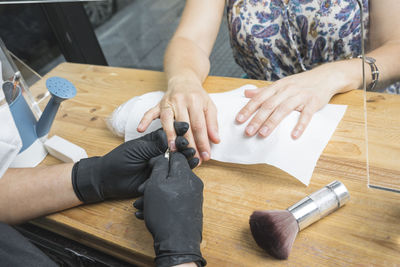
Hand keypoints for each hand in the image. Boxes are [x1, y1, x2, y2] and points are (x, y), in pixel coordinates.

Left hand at [71, 122, 196, 202]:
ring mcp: (162, 164)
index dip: (177, 129)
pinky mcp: (162, 176)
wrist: (108, 179)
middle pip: (176, 145)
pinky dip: (185, 168)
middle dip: (184, 143)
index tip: (186, 126)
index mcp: (153, 140)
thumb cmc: (119, 160)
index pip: (168, 133)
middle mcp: (159, 151)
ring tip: (194, 154)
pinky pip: (175, 172)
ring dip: (186, 156)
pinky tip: (193, 165)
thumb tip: (169, 136)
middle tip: (190, 143)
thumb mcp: (137, 150)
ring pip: (178, 159)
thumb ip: (154, 145)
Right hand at [133, 152, 205, 266]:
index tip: (151, 167)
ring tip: (141, 205)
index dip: (162, 159)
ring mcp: (193, 196)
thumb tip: (164, 156)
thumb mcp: (156, 184)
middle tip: (142, 191)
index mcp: (186, 174)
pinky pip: (174, 200)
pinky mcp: (191, 208)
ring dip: (155, 195)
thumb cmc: (165, 212)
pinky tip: (147, 213)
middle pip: (172, 174)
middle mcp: (193, 183)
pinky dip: (161, 204)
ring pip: (171, 189)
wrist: (177, 241)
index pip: (176, 156)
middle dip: (155, 181)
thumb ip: (160, 166)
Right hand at [138, 79, 219, 161]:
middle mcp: (181, 101)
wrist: (184, 80)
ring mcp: (168, 102)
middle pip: (184, 125)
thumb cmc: (197, 96)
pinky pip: (150, 112)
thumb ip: (212, 124)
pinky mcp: (159, 104)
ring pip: (168, 120)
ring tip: (173, 149)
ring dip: (170, 136)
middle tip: (192, 158)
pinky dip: (145, 120)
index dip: (202, 142)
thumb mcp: (209, 106)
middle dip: (189, 144)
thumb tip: (216, 140)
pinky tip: (141, 129)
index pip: (199, 125)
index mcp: (195, 101)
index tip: (205, 155)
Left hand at [236, 66, 348, 138]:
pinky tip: (294, 136)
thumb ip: (264, 90)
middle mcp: (287, 90)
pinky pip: (306, 115)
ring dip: (272, 122)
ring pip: (284, 110)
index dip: (248, 109)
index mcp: (278, 86)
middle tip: (248, 132)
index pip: (260, 98)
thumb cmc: (301, 82)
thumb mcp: (281, 84)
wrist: (326, 76)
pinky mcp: (313, 102)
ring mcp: (300, 96)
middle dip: (257, 119)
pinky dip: (300, 125)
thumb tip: (246, 94)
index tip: (239, 120)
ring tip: (263, 134)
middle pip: (269, 105)